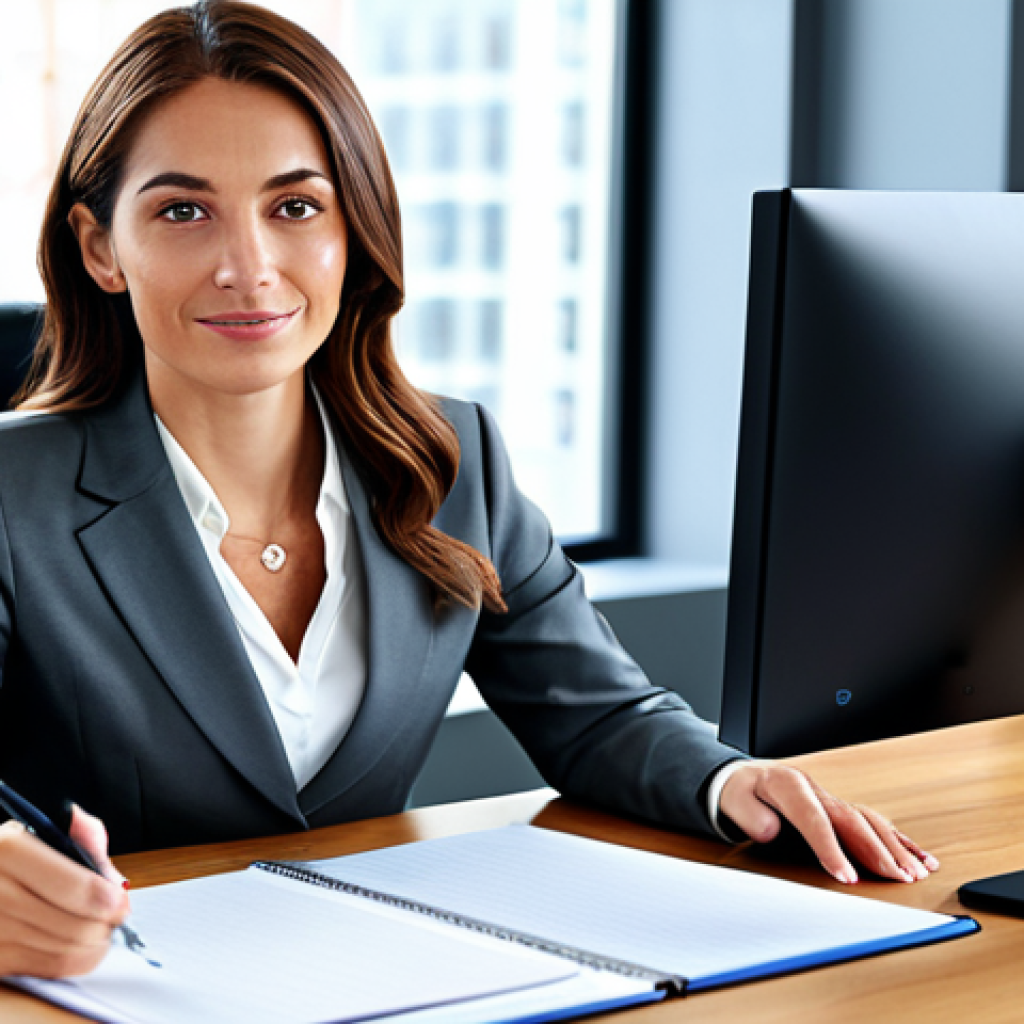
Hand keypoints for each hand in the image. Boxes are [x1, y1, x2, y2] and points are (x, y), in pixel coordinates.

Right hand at [0, 804, 129, 976]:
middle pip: (74, 927)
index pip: (76, 888)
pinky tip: (76, 946)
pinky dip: (69, 962)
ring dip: (93, 947)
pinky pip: (41, 969)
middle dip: (106, 926)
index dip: (110, 900)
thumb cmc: (9, 849)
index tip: (121, 902)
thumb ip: (85, 836)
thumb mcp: (43, 823)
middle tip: (115, 919)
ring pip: (61, 952)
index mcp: (10, 849)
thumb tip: (116, 881)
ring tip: (100, 932)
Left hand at [719, 763, 939, 883]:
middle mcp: (816, 791)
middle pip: (851, 821)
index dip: (832, 848)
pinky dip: (898, 840)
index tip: (847, 876)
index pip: (815, 819)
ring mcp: (831, 799)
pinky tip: (919, 858)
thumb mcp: (733, 800)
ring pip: (869, 821)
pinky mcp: (840, 809)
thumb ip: (749, 815)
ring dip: (894, 848)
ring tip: (914, 874)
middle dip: (876, 851)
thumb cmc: (741, 791)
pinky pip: (874, 822)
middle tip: (897, 879)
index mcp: (789, 786)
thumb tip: (770, 829)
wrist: (747, 778)